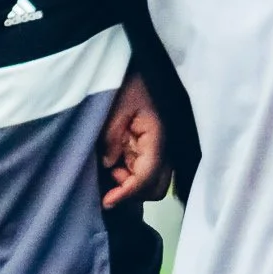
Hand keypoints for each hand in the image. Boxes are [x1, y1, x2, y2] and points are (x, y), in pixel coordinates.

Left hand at [100, 71, 171, 208]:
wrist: (145, 72)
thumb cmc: (131, 84)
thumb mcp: (117, 106)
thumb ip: (112, 136)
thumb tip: (109, 164)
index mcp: (157, 139)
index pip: (147, 178)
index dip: (127, 193)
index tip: (107, 201)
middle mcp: (165, 150)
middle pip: (156, 189)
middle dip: (133, 193)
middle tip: (110, 179)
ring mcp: (162, 151)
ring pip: (153, 185)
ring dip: (132, 186)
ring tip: (113, 169)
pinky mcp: (155, 151)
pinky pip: (147, 173)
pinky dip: (132, 178)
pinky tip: (117, 166)